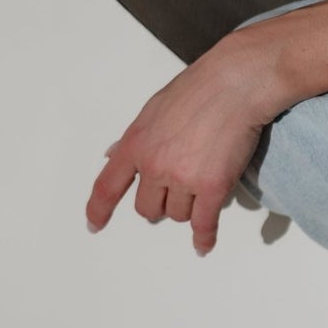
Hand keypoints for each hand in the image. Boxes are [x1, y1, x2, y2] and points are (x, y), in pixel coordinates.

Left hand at [84, 29, 287, 257]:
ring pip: (177, 215)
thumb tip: (112, 155)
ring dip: (188, 208)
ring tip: (203, 185)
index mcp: (135, 143)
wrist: (234, 83)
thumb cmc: (198, 88)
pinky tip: (203, 245)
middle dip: (159, 204)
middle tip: (176, 191)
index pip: (107, 186)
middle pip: (147, 208)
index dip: (98, 210)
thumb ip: (134, 138)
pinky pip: (203, 224)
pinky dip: (203, 238)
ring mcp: (182, 178)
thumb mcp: (153, 109)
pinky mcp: (212, 187)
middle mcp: (153, 165)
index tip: (93, 225)